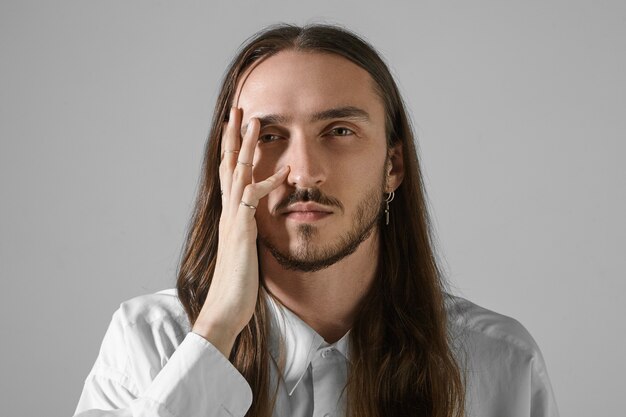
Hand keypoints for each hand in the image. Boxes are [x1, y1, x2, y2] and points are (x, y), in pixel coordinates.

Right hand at [191, 107, 288, 357]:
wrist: (225, 308)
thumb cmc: (237, 285)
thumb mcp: (245, 252)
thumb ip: (249, 234)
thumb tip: (255, 226)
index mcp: (231, 216)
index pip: (229, 175)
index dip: (232, 151)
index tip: (236, 129)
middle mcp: (228, 213)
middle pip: (227, 165)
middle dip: (232, 136)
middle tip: (236, 109)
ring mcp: (234, 220)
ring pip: (237, 173)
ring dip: (245, 146)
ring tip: (253, 120)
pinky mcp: (242, 231)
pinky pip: (253, 198)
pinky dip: (268, 182)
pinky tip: (283, 171)